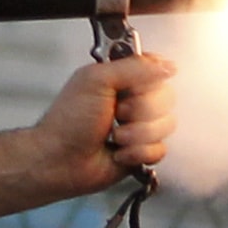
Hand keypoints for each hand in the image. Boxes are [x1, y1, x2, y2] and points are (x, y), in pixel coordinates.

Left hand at [0, 54, 178, 222]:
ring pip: (166, 125)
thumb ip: (134, 67)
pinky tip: (118, 154)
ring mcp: (139, 126)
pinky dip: (138, 153)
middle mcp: (132, 100)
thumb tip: (167, 66)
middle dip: (140, 110)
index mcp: (121, 77)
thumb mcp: (96, 80)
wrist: (60, 160)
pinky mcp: (141, 151)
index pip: (156, 69)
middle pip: (166, 98)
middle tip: (116, 113)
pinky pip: (160, 150)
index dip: (149, 81)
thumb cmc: (69, 121)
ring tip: (114, 137)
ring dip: (137, 134)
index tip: (130, 88)